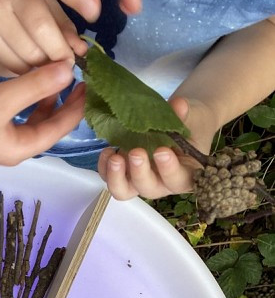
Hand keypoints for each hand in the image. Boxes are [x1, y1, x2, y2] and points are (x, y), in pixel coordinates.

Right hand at [0, 0, 83, 75]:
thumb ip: (71, 7)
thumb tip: (82, 48)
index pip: (42, 29)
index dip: (60, 50)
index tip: (72, 60)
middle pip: (32, 54)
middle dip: (52, 64)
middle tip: (61, 63)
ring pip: (21, 69)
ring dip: (38, 71)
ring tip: (43, 58)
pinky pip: (9, 74)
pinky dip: (23, 73)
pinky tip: (25, 58)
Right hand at [0, 63, 84, 163]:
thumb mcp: (2, 100)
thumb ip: (36, 86)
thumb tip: (66, 71)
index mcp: (20, 150)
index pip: (59, 129)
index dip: (76, 108)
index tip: (88, 85)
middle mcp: (13, 148)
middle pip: (49, 127)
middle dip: (64, 105)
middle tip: (78, 80)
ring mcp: (0, 139)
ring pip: (33, 120)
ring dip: (46, 100)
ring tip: (57, 78)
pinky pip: (18, 113)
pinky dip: (28, 99)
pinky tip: (29, 82)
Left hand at [97, 97, 216, 199]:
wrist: (179, 123)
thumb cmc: (192, 125)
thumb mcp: (193, 117)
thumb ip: (186, 115)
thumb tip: (178, 105)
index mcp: (185, 174)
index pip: (178, 180)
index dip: (169, 170)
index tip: (162, 151)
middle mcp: (161, 183)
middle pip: (148, 189)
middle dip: (140, 172)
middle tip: (136, 152)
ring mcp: (140, 181)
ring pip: (124, 191)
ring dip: (117, 177)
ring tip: (115, 157)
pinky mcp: (124, 176)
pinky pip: (111, 180)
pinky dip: (105, 169)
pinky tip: (108, 151)